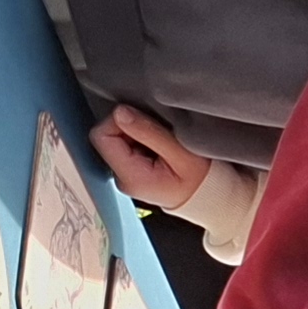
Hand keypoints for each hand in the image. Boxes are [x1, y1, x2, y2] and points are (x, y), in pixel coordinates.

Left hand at [90, 104, 211, 209]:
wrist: (206, 196)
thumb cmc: (199, 178)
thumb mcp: (181, 153)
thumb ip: (149, 131)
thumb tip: (120, 112)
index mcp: (130, 177)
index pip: (102, 136)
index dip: (118, 121)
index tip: (144, 121)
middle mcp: (121, 178)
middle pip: (106, 136)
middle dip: (128, 127)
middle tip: (156, 134)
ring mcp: (123, 175)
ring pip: (115, 139)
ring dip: (135, 133)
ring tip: (160, 142)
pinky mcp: (128, 170)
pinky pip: (123, 145)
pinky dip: (138, 139)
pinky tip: (157, 147)